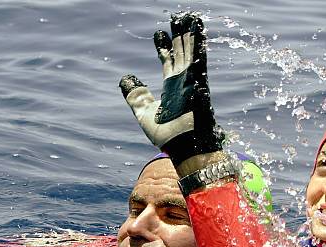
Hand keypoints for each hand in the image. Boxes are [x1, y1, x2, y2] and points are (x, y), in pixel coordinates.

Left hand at [119, 13, 223, 165]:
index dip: (164, 47)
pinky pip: (200, 69)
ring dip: (193, 37)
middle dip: (182, 35)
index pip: (168, 61)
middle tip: (180, 17)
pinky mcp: (201, 90)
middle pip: (182, 52)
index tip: (159, 33)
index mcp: (171, 87)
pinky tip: (198, 39)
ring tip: (192, 19)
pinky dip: (199, 55)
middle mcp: (183, 83)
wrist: (183, 149)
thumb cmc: (167, 136)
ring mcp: (193, 85)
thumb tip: (125, 79)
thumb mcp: (144, 113)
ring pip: (193, 55)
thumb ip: (136, 97)